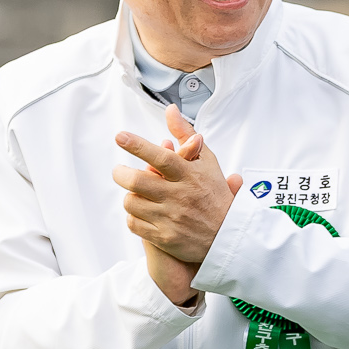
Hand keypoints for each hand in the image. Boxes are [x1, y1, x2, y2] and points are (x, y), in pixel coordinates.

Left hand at [115, 105, 241, 303]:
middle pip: (137, 181)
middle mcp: (180, 197)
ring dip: (130, 196)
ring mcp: (171, 219)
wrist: (229, 237)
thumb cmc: (215, 196)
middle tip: (119, 171)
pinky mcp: (165, 238)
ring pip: (132, 202)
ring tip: (136, 193)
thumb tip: (170, 111)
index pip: (160, 157)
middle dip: (120, 173)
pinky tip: (142, 212)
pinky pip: (134, 224)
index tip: (120, 137)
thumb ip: (186, 135)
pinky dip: (133, 217)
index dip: (137, 145)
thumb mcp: (207, 162)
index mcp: (190, 176)